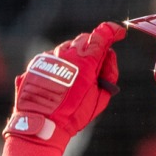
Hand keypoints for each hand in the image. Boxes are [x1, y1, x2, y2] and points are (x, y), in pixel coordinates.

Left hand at [7, 21, 124, 143]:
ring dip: (75, 56)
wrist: (41, 123)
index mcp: (86, 60)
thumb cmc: (73, 114)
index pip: (102, 35)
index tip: (118, 33)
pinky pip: (53, 57)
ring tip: (75, 77)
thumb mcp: (101, 97)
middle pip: (85, 39)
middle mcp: (67, 53)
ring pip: (68, 47)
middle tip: (96, 65)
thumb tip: (108, 57)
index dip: (112, 31)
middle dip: (94, 48)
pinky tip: (60, 80)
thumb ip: (108, 73)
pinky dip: (60, 64)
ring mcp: (50, 57)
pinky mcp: (37, 63)